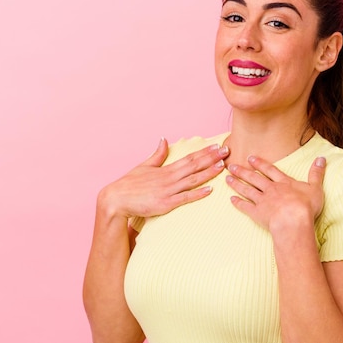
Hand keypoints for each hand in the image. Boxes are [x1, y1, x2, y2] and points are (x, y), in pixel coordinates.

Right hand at [98, 138, 229, 217]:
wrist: (116, 200)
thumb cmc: (128, 185)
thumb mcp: (143, 166)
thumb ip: (157, 154)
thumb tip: (164, 139)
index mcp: (165, 169)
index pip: (189, 158)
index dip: (204, 152)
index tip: (217, 146)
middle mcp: (169, 178)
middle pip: (194, 165)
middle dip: (212, 158)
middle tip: (227, 151)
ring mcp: (168, 190)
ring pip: (192, 180)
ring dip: (208, 172)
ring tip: (222, 166)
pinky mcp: (165, 204)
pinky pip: (185, 198)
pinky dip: (198, 193)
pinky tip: (210, 190)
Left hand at [225, 155, 326, 230]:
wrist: (293, 220)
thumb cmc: (306, 206)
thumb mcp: (316, 188)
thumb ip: (316, 173)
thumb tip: (322, 158)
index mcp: (284, 183)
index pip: (270, 170)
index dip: (260, 164)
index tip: (250, 158)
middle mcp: (271, 189)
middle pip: (254, 178)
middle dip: (243, 172)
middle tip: (231, 166)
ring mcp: (263, 201)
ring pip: (247, 190)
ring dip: (237, 184)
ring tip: (227, 179)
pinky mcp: (257, 214)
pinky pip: (245, 207)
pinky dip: (238, 203)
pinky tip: (231, 200)